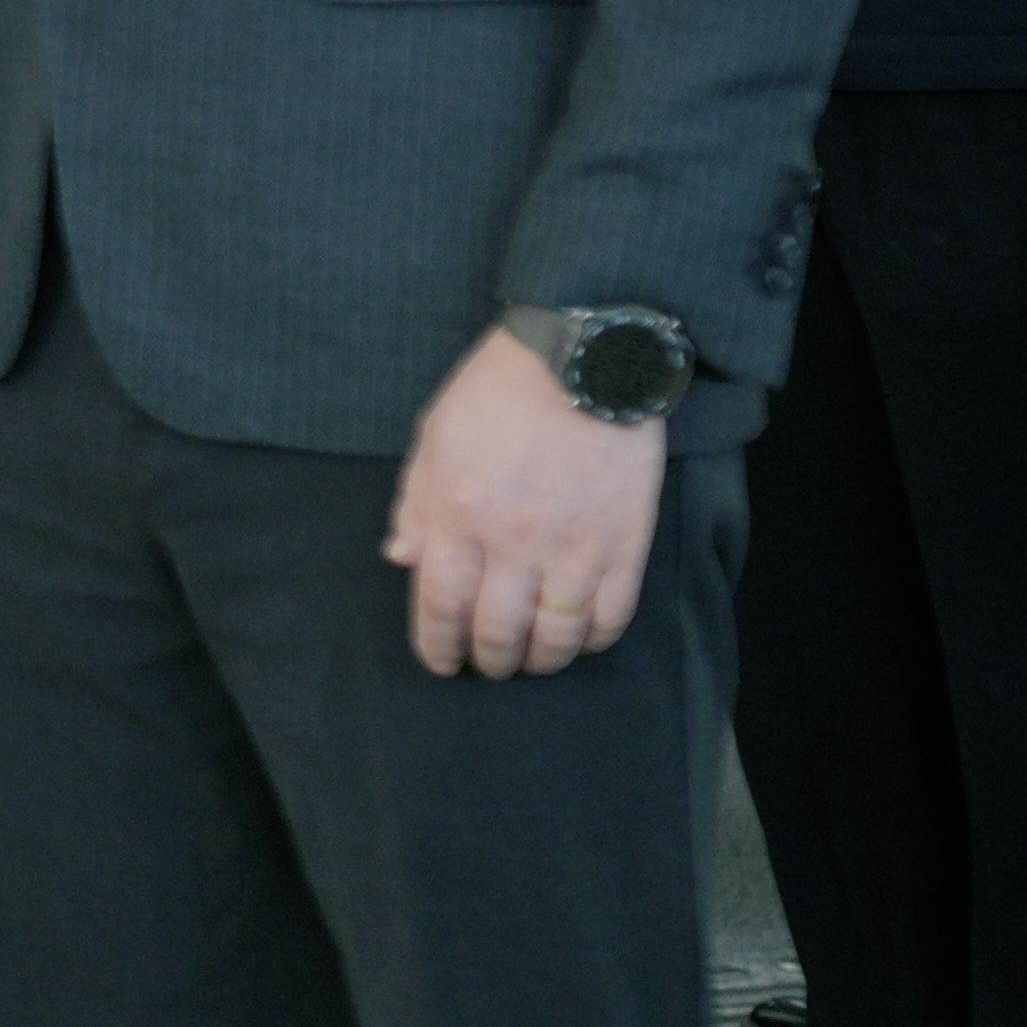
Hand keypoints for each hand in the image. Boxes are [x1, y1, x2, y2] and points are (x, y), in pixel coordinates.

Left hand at [386, 323, 670, 679]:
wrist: (583, 360)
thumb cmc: (497, 393)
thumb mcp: (434, 438)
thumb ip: (414, 504)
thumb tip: (400, 559)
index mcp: (457, 513)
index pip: (441, 603)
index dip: (437, 643)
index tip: (439, 661)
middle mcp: (513, 540)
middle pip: (496, 630)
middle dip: (487, 659)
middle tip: (486, 665)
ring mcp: (573, 546)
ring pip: (554, 635)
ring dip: (539, 660)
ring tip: (530, 661)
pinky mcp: (625, 544)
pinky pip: (609, 615)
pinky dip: (592, 639)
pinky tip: (578, 640)